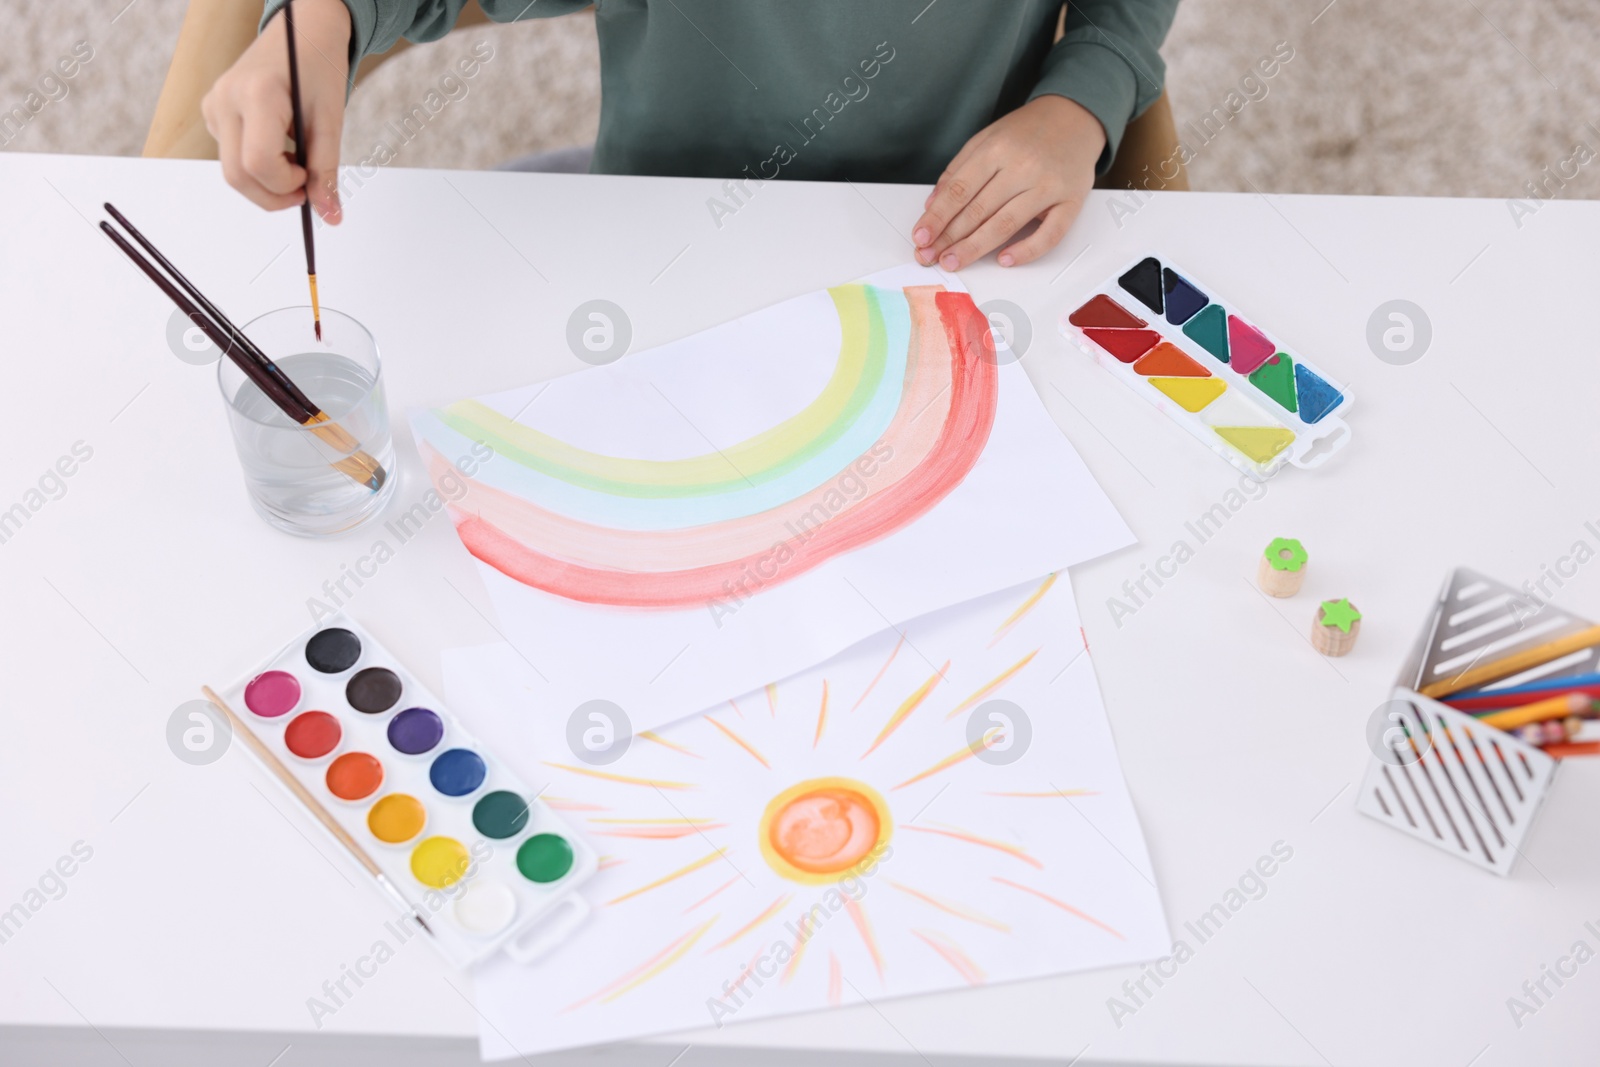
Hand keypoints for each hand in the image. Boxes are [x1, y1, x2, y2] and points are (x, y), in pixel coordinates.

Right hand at [202, 0, 351, 222]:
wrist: (301, 31)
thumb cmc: (318, 68)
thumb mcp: (330, 121)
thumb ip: (327, 170)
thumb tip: (330, 216)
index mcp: (256, 94)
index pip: (258, 163)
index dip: (286, 185)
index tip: (310, 179)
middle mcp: (225, 99)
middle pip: (237, 175)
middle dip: (273, 195)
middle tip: (305, 189)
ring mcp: (214, 105)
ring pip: (232, 170)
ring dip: (267, 181)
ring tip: (297, 159)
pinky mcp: (213, 112)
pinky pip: (231, 155)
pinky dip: (258, 165)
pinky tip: (280, 146)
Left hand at [912, 95, 1104, 269]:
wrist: (1076, 117)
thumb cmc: (1028, 132)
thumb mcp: (987, 139)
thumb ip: (959, 170)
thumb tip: (933, 205)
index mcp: (997, 149)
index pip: (959, 190)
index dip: (937, 216)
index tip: (920, 236)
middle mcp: (1023, 167)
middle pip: (978, 210)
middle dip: (949, 237)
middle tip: (930, 255)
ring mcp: (1048, 185)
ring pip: (1006, 224)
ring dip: (975, 248)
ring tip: (953, 262)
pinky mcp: (1071, 202)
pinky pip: (1049, 234)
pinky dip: (1026, 251)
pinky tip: (1004, 260)